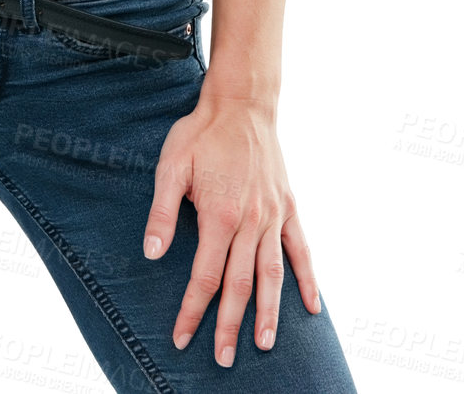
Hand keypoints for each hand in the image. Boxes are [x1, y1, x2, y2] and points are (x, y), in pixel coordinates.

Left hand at [142, 92, 321, 366]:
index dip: (192, 310)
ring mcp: (273, 217)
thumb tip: (152, 254)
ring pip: (272, 276)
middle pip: (239, 285)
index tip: (182, 336)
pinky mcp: (289, 208)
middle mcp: (250, 223)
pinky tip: (311, 308)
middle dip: (229, 325)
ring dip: (268, 313)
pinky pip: (301, 250)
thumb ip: (162, 212)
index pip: (204, 277)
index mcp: (219, 216)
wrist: (241, 104)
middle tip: (223, 359)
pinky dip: (308, 280)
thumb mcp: (170, 166)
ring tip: (264, 345)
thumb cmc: (201, 134)